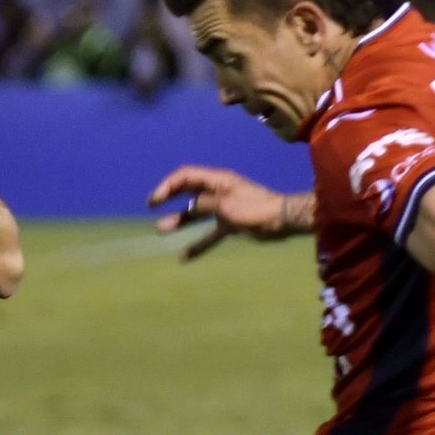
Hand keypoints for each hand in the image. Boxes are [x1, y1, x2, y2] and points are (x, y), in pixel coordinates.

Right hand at [147, 166, 308, 261]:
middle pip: (188, 191)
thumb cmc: (256, 209)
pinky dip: (198, 244)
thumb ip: (205, 205)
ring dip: (179, 221)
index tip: (156, 200)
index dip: (168, 186)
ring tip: (161, 230)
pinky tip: (185, 257)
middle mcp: (218, 192)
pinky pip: (209, 234)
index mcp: (217, 181)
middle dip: (169, 197)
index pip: (186, 177)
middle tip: (152, 205)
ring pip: (196, 213)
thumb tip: (188, 207)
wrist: (282, 221)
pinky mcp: (230, 224)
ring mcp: (223, 208)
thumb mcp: (227, 206)